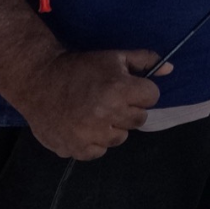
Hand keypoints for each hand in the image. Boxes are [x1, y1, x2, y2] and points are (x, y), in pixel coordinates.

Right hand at [16, 49, 169, 160]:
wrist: (38, 80)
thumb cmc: (80, 67)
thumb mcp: (114, 57)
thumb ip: (144, 61)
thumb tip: (170, 69)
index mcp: (119, 89)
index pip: (152, 96)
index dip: (141, 91)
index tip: (126, 87)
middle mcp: (107, 114)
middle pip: (140, 118)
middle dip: (129, 109)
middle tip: (109, 99)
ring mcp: (91, 134)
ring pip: (121, 137)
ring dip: (112, 127)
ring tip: (94, 113)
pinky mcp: (76, 149)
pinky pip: (100, 151)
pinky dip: (94, 141)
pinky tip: (83, 126)